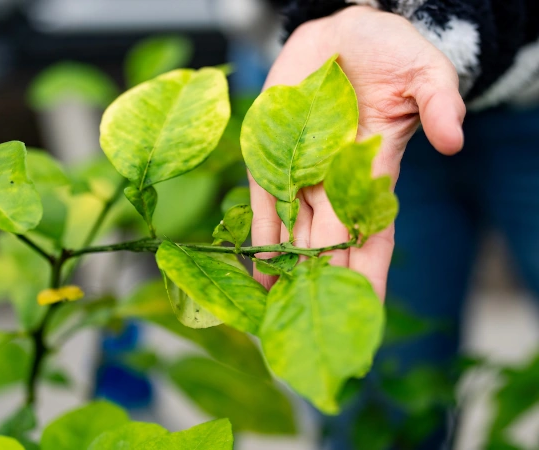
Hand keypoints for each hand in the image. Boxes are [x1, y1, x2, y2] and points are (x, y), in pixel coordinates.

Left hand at [250, 5, 465, 298]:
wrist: (343, 36)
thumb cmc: (390, 54)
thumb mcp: (425, 74)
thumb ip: (440, 105)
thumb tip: (454, 140)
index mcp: (374, 174)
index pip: (374, 236)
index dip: (369, 274)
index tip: (365, 313)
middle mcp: (337, 184)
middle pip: (330, 246)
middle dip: (323, 286)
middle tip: (313, 329)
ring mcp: (303, 174)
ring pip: (295, 234)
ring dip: (288, 273)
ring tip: (278, 314)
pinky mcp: (271, 158)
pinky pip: (266, 204)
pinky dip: (262, 237)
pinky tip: (258, 272)